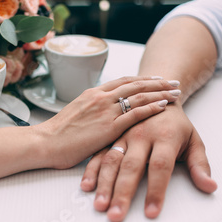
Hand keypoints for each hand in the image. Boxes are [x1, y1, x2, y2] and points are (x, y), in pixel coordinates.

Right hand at [40, 76, 180, 169]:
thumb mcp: (76, 113)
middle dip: (157, 83)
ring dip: (160, 93)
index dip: (142, 79)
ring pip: (139, 96)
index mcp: (93, 93)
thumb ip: (91, 110)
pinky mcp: (109, 126)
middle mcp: (101, 97)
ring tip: (176, 92)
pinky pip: (135, 113)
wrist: (46, 142)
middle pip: (135, 85)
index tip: (156, 79)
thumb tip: (102, 112)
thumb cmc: (58, 133)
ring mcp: (106, 110)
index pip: (123, 81)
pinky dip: (151, 108)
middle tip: (173, 81)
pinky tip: (163, 106)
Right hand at [80, 103, 217, 221]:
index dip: (155, 190)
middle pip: (131, 166)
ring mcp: (123, 135)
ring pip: (111, 160)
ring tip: (100, 204)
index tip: (151, 211)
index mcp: (164, 136)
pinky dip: (92, 170)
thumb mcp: (194, 140)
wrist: (157, 95)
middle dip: (122, 192)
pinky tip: (87, 185)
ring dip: (104, 184)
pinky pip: (99, 153)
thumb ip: (200, 165)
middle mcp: (141, 135)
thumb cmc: (176, 124)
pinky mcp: (111, 136)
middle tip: (116, 214)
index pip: (160, 167)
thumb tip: (210, 186)